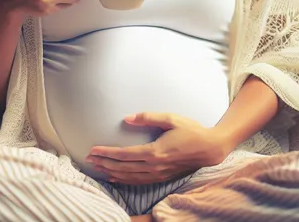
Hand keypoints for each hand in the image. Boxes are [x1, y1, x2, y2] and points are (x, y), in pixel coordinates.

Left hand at [86, 113, 230, 184]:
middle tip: (89, 159)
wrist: (210, 149)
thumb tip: (127, 118)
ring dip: (112, 173)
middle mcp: (155, 166)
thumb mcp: (171, 118)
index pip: (124, 154)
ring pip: (129, 177)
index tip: (93, 150)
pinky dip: (124, 180)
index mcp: (155, 152)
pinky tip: (116, 178)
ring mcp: (159, 174)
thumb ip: (148, 117)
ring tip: (98, 168)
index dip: (106, 153)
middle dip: (104, 163)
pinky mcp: (162, 177)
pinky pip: (139, 181)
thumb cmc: (191, 130)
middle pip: (123, 168)